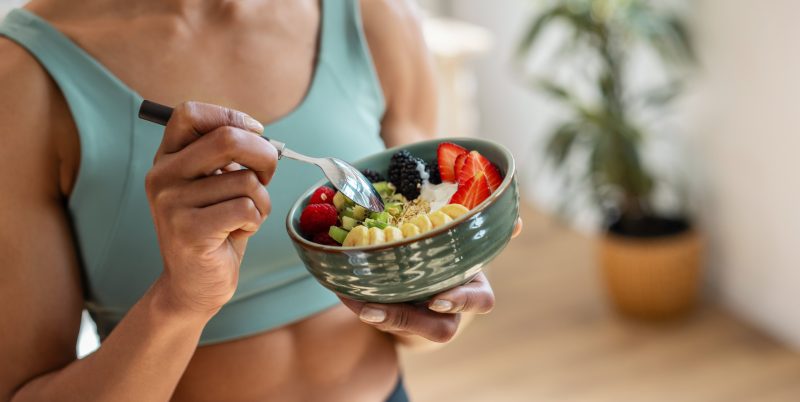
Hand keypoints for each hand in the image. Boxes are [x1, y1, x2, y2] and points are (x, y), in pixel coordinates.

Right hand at [145, 101, 276, 315]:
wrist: (193, 286)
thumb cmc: (216, 230)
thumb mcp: (217, 186)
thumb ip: (228, 157)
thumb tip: (261, 135)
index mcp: (167, 159)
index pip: (190, 113)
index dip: (230, 116)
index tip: (256, 132)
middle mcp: (162, 176)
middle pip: (227, 139)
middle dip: (264, 155)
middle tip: (267, 174)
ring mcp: (171, 203)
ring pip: (245, 180)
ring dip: (261, 199)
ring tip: (245, 217)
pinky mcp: (188, 231)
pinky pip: (245, 208)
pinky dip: (256, 219)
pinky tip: (240, 231)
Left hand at [339, 218, 521, 342]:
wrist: (431, 290)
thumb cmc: (452, 261)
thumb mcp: (469, 246)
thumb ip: (486, 233)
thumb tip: (518, 222)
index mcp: (473, 289)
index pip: (479, 301)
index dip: (460, 300)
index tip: (436, 298)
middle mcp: (450, 311)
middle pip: (439, 327)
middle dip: (406, 318)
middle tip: (375, 309)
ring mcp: (424, 321)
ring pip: (405, 327)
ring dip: (379, 316)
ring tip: (356, 302)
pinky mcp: (399, 323)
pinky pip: (382, 321)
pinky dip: (361, 305)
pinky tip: (345, 290)